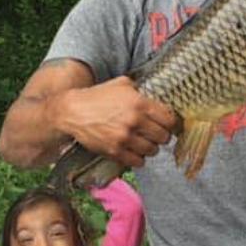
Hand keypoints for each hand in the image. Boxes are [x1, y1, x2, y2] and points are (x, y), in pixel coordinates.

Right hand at [63, 76, 178, 169]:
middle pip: (163, 137)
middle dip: (161, 135)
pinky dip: (138, 158)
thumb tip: (156, 95)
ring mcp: (124, 138)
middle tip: (155, 134)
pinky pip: (137, 161)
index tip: (169, 124)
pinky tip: (134, 151)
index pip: (169, 119)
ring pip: (152, 150)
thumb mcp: (122, 83)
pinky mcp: (114, 151)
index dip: (172, 123)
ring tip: (144, 142)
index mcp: (139, 103)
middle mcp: (134, 121)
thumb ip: (141, 89)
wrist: (73, 111)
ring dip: (150, 147)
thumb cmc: (98, 96)